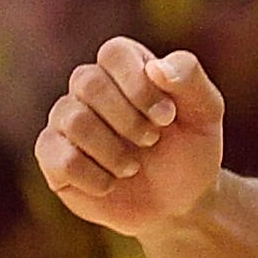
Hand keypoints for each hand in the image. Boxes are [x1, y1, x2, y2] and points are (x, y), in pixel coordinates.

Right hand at [35, 37, 229, 233]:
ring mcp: (65, 120)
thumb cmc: (190, 151)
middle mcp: (87, 87)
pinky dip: (94, 178)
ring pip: (74, 121)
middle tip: (152, 141)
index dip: (139, 85)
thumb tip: (156, 67)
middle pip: (88, 82)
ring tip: (133, 168)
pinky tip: (111, 184)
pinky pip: (60, 159)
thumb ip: (189, 78)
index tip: (167, 116)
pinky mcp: (52, 156)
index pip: (114, 53)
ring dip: (114, 152)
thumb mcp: (205, 113)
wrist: (179, 203)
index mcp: (123, 67)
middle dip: (129, 120)